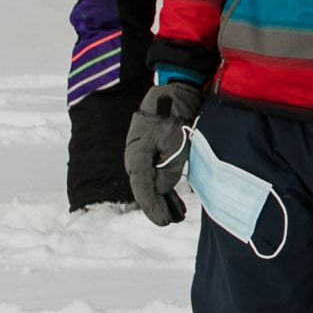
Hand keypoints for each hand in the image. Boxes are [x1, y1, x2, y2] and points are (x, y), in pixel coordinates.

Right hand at [126, 80, 201, 225]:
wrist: (171, 91)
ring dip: (163, 198)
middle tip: (171, 221)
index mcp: (137, 157)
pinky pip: (155, 173)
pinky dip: (164, 186)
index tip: (163, 221)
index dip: (153, 208)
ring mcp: (142, 154)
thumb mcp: (176, 143)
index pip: (143, 189)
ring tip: (176, 214)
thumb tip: (162, 189)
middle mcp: (135, 158)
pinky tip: (173, 197)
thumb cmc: (173, 115)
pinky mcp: (152, 150)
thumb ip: (169, 169)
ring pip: (151, 183)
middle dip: (158, 207)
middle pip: (145, 189)